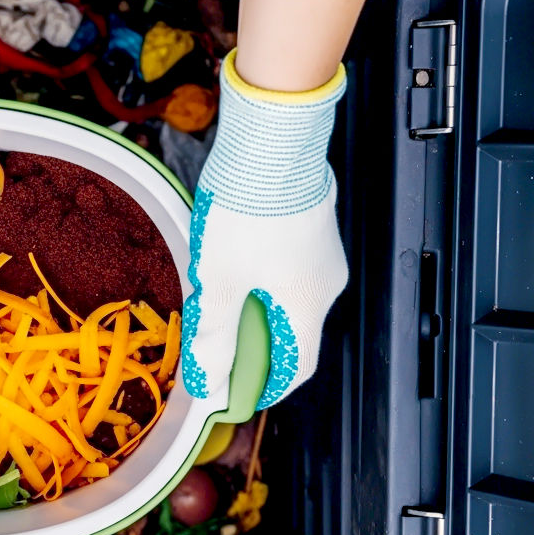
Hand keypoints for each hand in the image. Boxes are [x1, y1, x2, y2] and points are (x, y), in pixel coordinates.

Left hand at [181, 51, 347, 408]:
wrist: (272, 141)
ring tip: (212, 301)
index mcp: (309, 303)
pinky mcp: (308, 224)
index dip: (267, 386)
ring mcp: (320, 251)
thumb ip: (215, 333)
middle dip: (252, 346)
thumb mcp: (220, 280)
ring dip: (251, 309)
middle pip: (291, 332)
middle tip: (214, 348)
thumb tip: (208, 378)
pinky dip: (258, 280)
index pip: (298, 366)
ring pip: (285, 297)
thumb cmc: (251, 208)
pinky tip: (226, 266)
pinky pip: (285, 268)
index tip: (238, 393)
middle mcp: (325, 281)